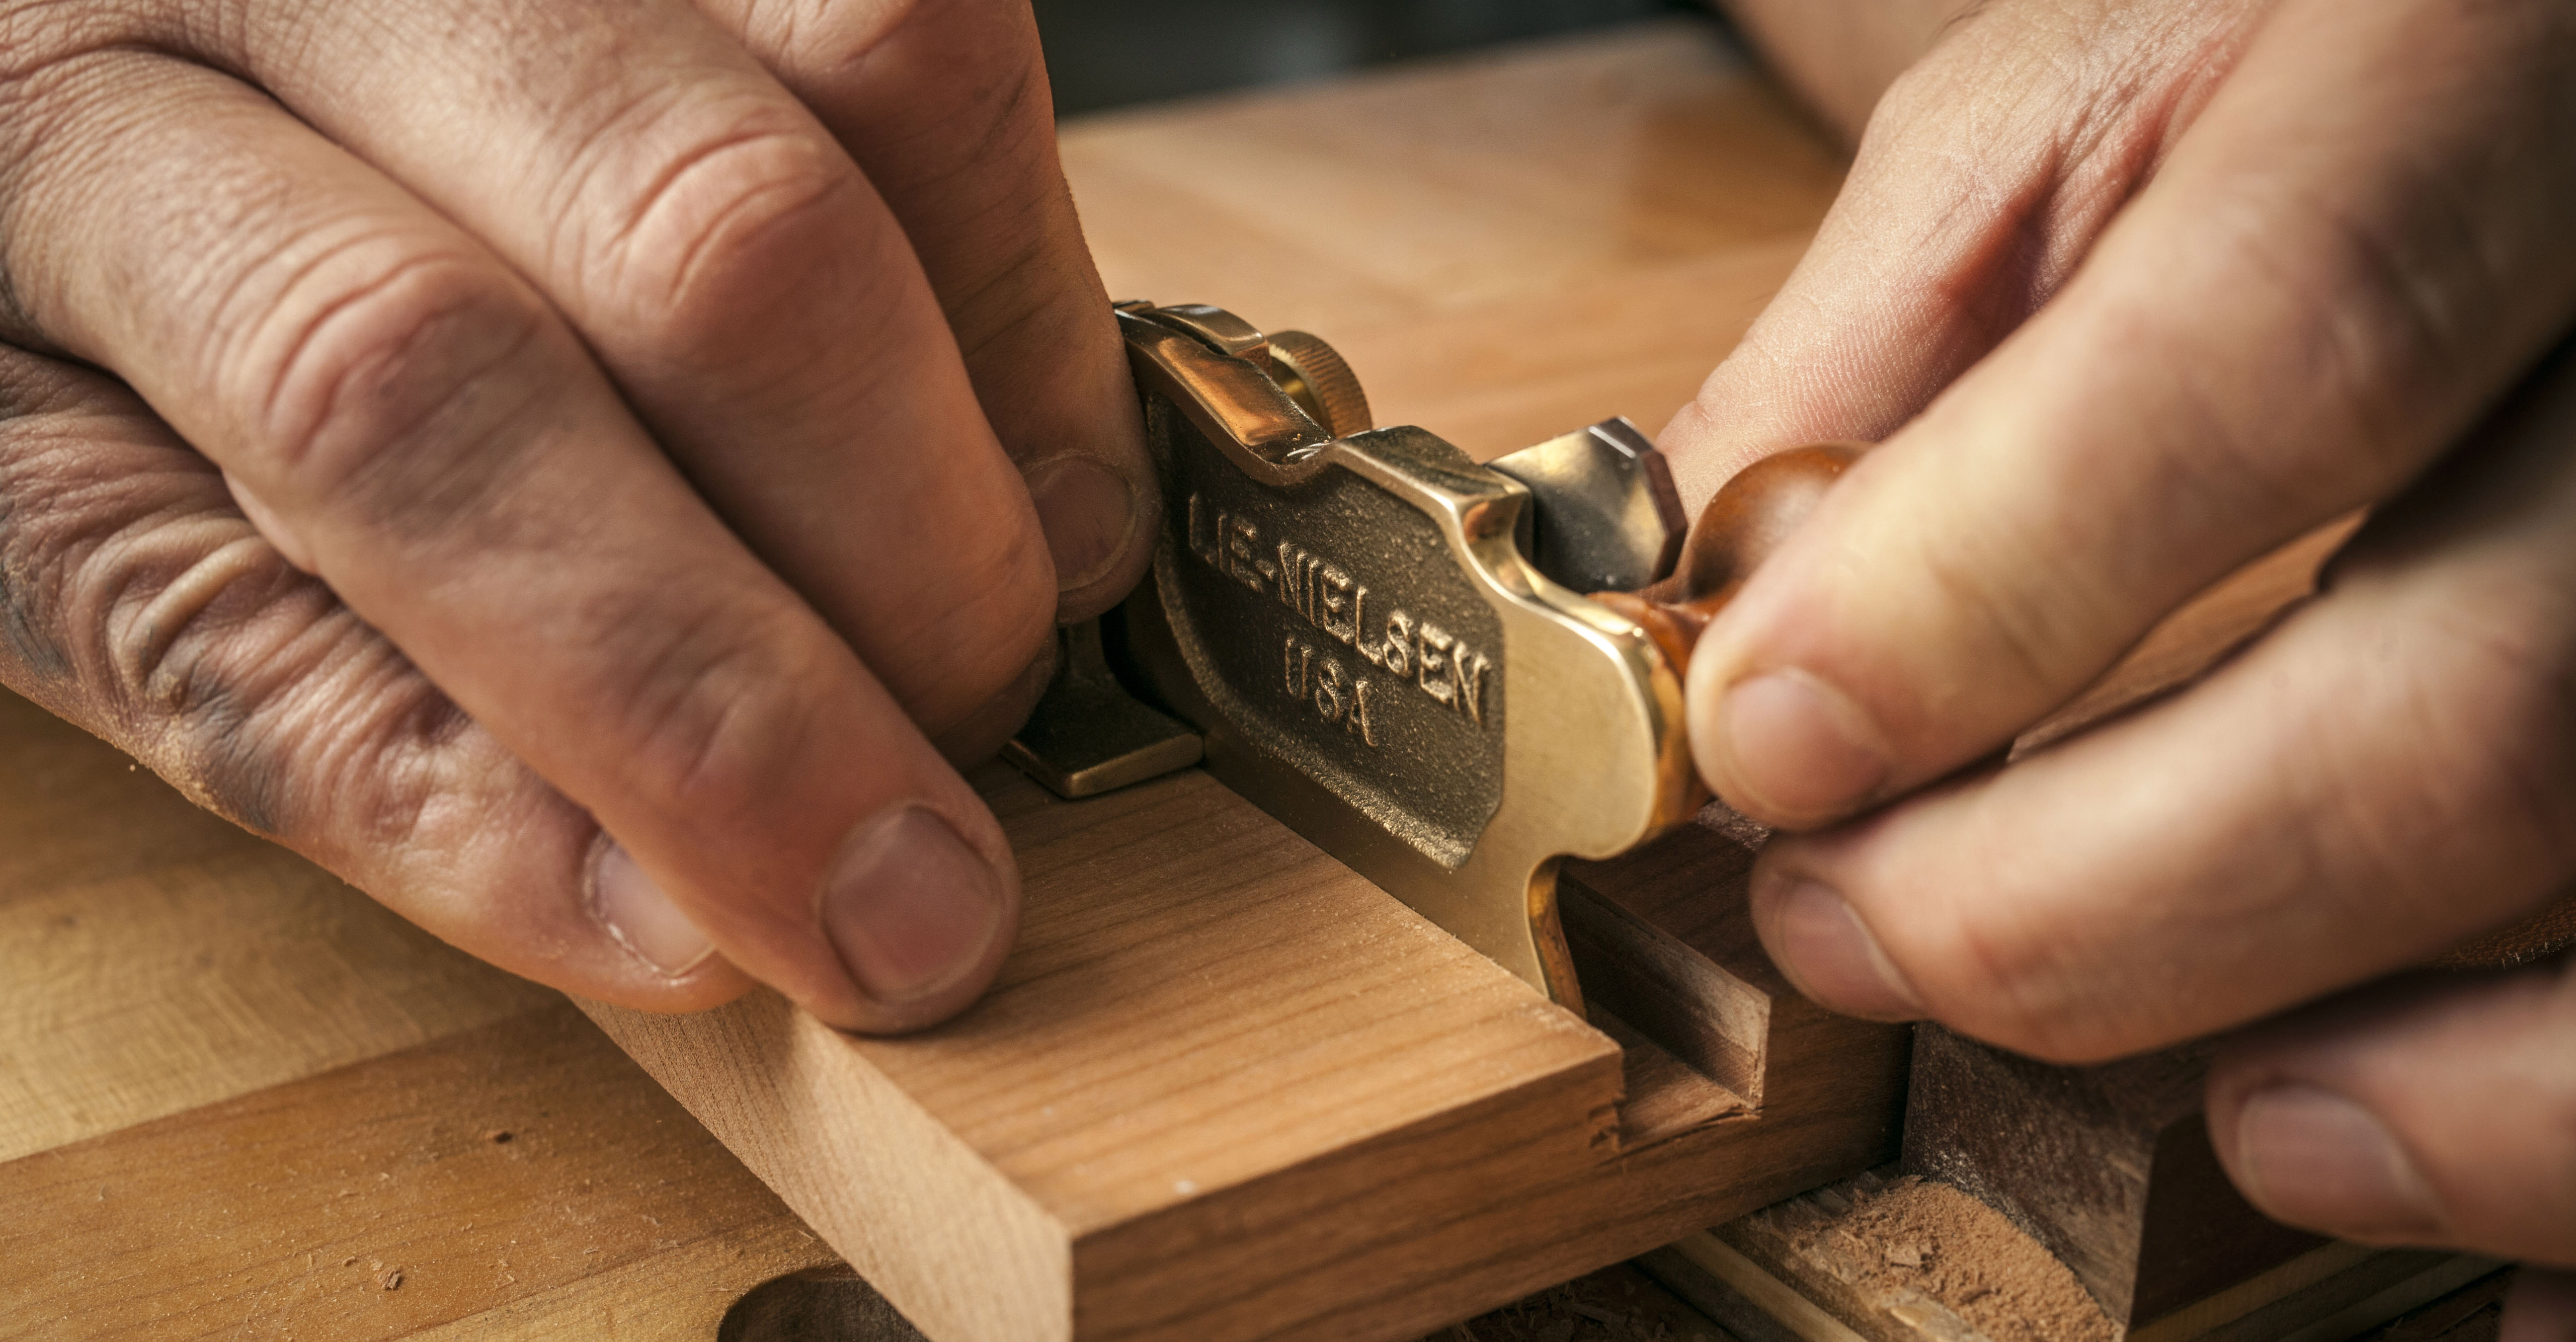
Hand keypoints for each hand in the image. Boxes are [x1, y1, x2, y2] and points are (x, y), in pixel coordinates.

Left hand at [0, 0, 1153, 1032]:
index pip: (401, 401)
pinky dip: (1017, 264)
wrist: (61, 81)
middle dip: (908, 571)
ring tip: (999, 574)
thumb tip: (686, 921)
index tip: (868, 925)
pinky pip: (939, 28)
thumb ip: (319, 719)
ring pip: (882, 74)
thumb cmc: (47, 342)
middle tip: (953, 765)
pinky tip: (978, 409)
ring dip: (1000, 405)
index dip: (687, 695)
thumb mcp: (54, 541)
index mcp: (47, 147)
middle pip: (711, 237)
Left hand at [1673, 0, 2575, 1302]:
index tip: (1770, 744)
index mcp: (2476, 69)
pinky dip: (2543, 1140)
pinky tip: (2351, 1144)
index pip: (2285, 343)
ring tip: (2168, 1083)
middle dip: (2109, 889)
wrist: (2497, 82)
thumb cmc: (2290, 72)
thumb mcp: (2064, 129)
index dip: (1991, 588)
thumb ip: (1879, 366)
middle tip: (1856, 929)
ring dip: (2377, 1060)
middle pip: (2482, 690)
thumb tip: (1710, 645)